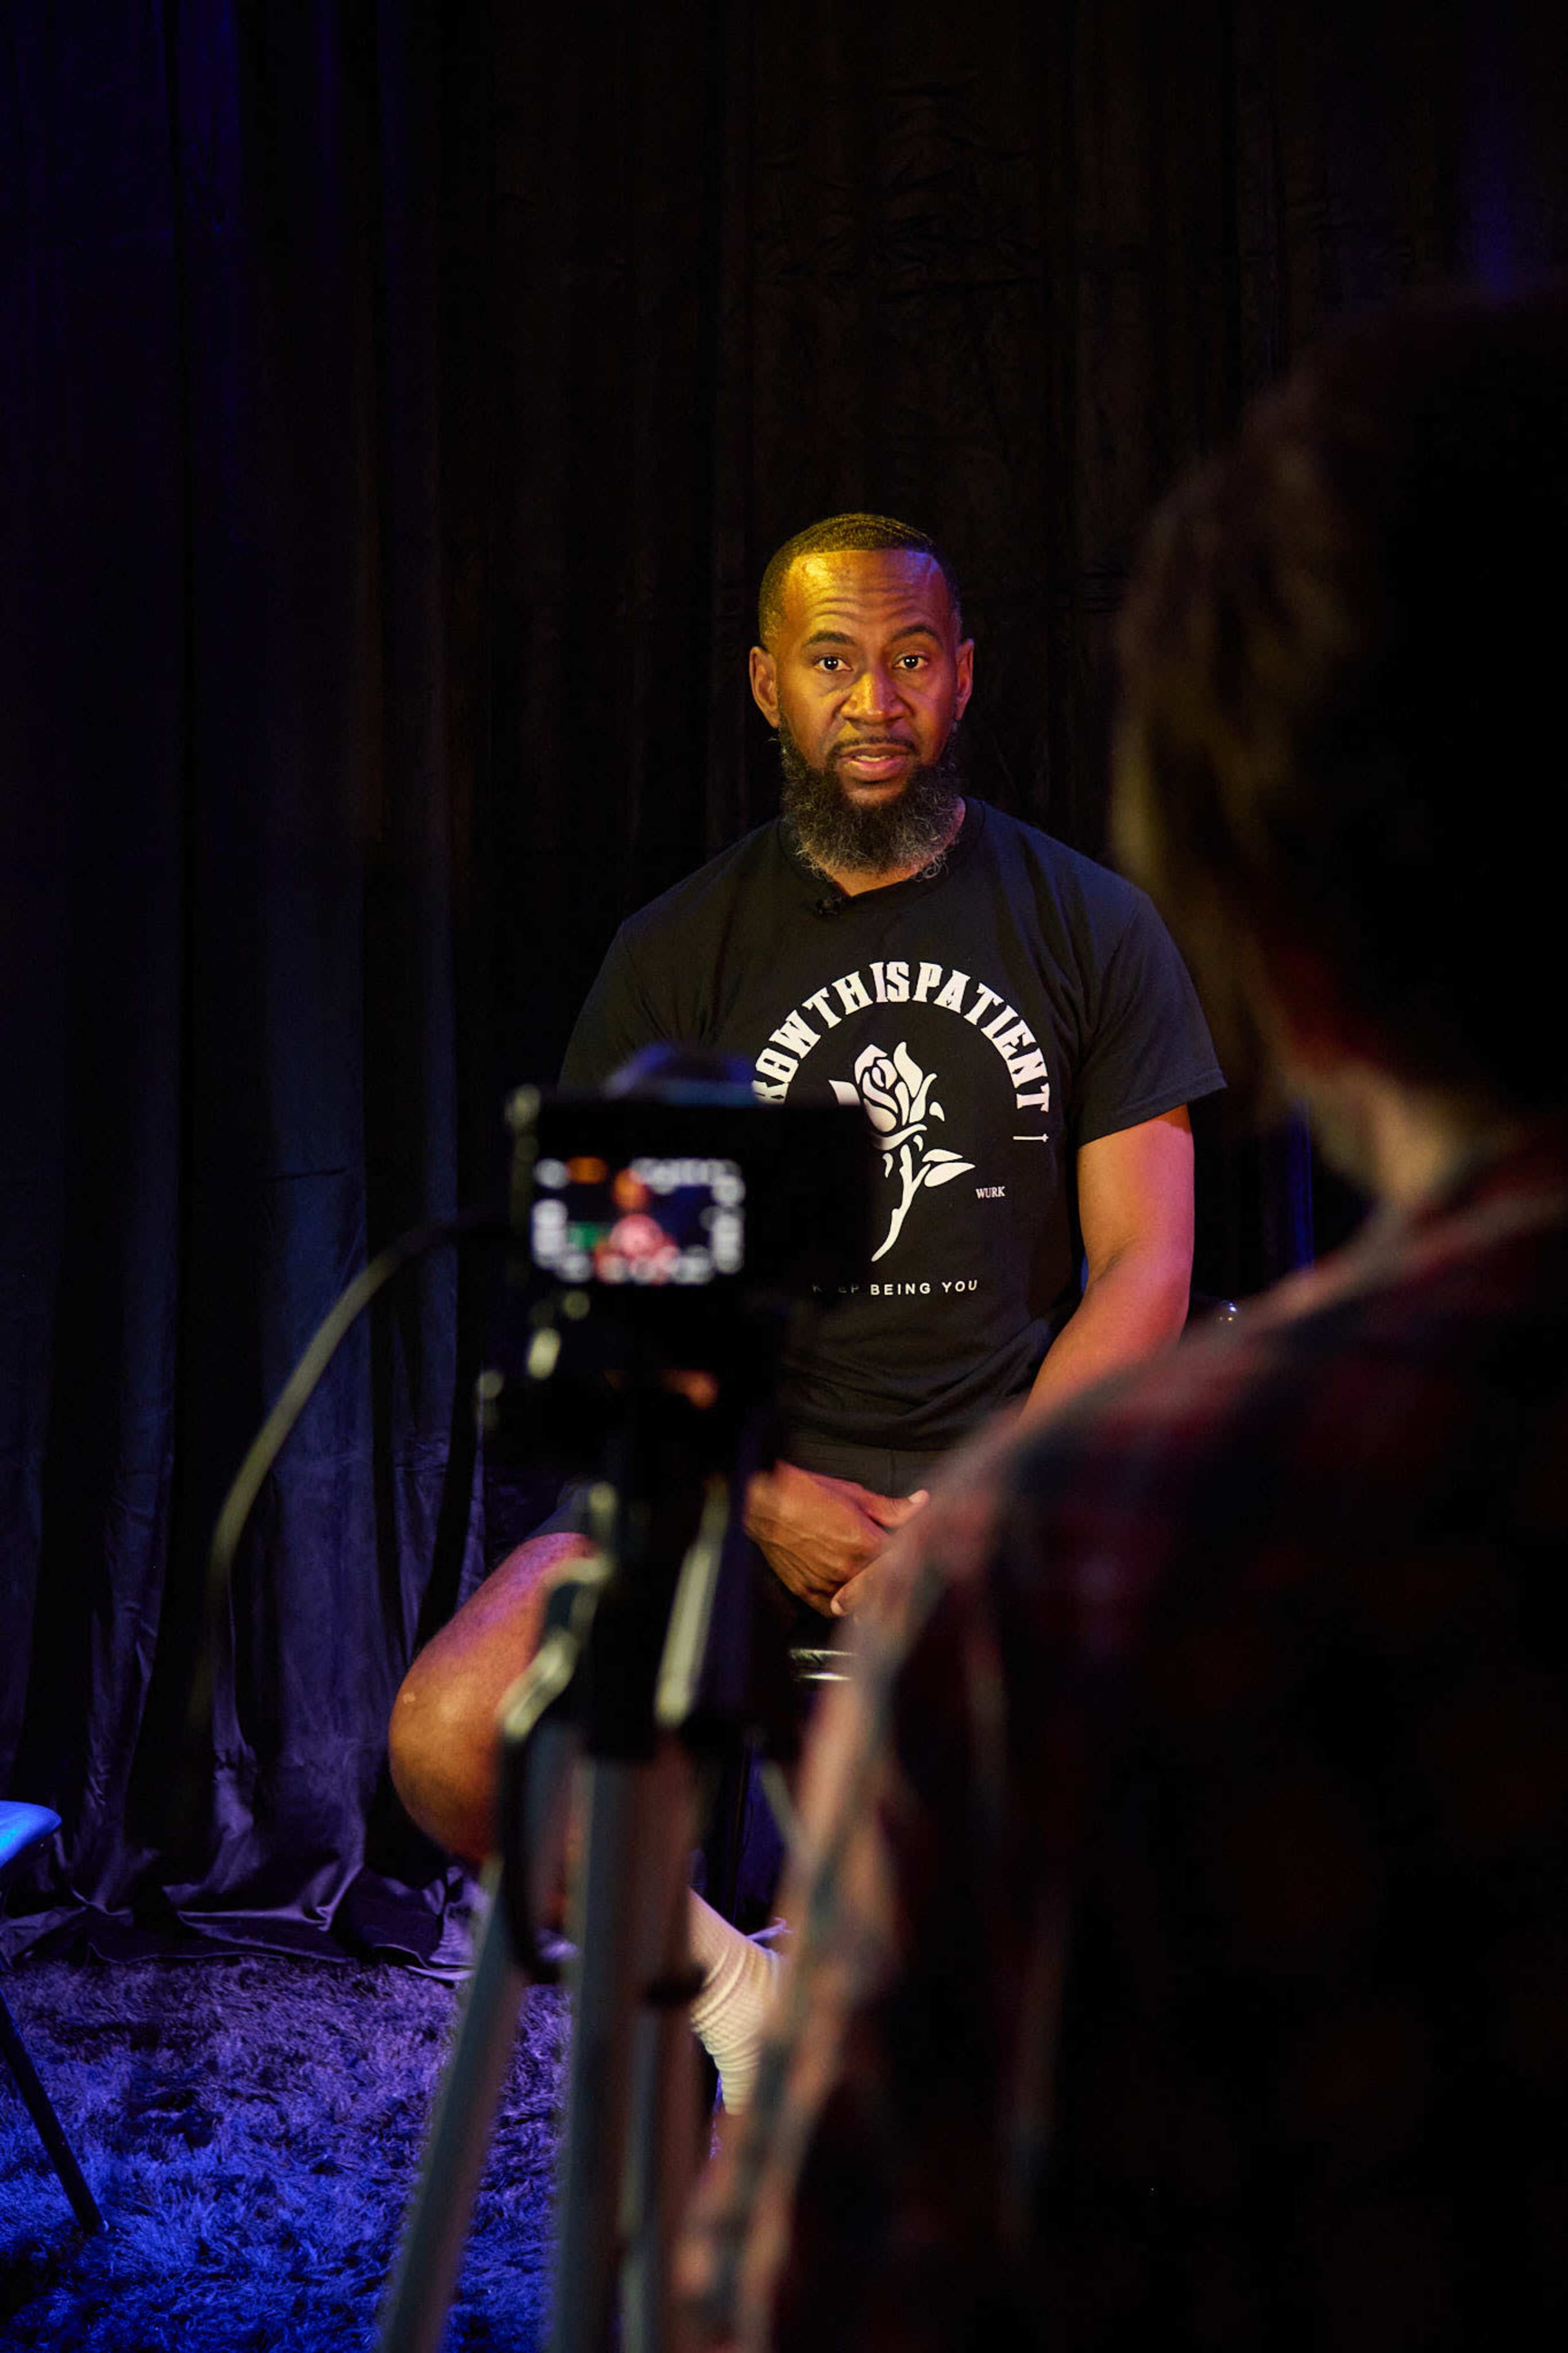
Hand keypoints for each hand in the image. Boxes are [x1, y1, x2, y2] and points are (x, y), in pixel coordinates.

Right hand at [744, 1461, 928, 1615]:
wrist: (764, 1501)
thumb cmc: (804, 1492)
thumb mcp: (854, 1494)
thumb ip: (890, 1508)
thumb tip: (920, 1503)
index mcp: (864, 1543)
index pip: (902, 1563)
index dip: (912, 1562)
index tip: (915, 1562)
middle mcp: (847, 1568)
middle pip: (883, 1590)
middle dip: (895, 1587)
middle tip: (902, 1587)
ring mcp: (825, 1582)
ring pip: (860, 1603)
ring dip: (869, 1598)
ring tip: (876, 1593)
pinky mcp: (806, 1590)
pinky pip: (832, 1609)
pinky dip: (842, 1605)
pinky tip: (846, 1595)